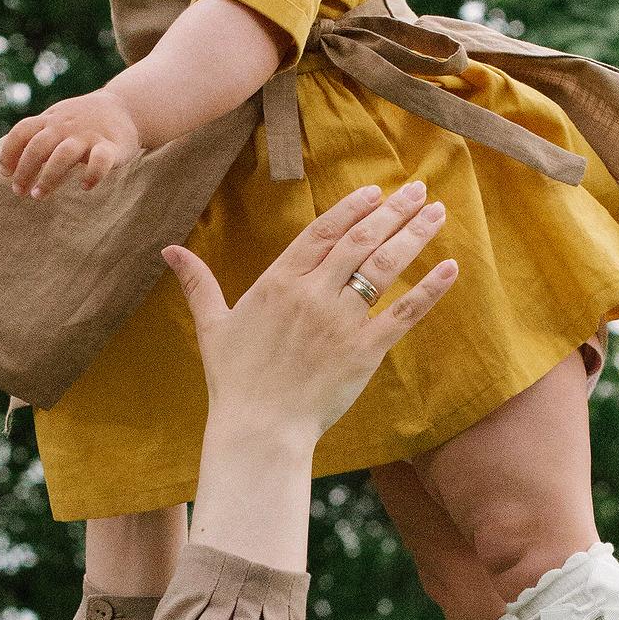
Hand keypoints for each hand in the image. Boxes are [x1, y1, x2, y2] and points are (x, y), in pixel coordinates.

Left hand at [0, 91, 141, 198]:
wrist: (125, 107)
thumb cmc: (84, 121)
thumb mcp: (57, 120)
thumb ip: (36, 136)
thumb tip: (9, 168)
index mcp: (51, 120)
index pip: (22, 132)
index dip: (10, 153)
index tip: (6, 173)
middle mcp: (66, 126)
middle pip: (38, 146)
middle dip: (24, 170)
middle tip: (19, 192)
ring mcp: (89, 135)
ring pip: (64, 154)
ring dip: (49, 177)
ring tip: (38, 195)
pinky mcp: (112, 146)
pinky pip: (101, 161)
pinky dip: (92, 175)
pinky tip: (85, 186)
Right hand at [162, 181, 456, 445]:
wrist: (258, 430)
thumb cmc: (234, 381)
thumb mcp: (212, 326)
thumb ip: (197, 283)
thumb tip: (169, 249)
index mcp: (278, 282)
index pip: (323, 232)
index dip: (352, 208)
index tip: (376, 191)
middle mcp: (312, 295)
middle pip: (360, 241)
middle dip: (392, 211)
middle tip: (417, 189)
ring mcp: (340, 322)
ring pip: (384, 268)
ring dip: (413, 236)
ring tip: (435, 212)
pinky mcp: (364, 352)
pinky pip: (403, 314)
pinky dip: (429, 290)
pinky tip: (450, 268)